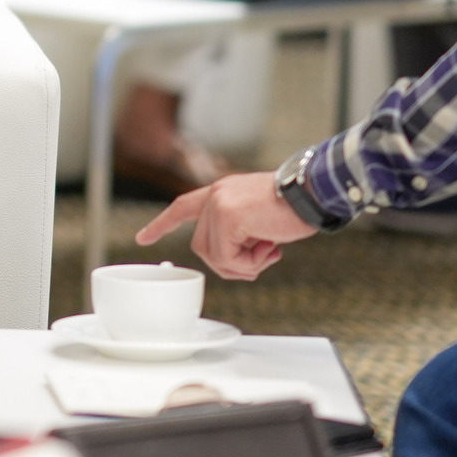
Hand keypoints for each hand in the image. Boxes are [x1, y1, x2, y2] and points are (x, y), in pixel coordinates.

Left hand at [134, 170, 315, 280]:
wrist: (313, 193)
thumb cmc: (295, 207)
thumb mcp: (258, 217)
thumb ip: (239, 230)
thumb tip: (232, 258)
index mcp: (221, 192)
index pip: (182, 207)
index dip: (162, 224)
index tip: (143, 238)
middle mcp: (215, 195)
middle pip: (203, 247)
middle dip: (231, 263)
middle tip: (261, 259)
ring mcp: (219, 204)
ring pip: (214, 256)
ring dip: (244, 265)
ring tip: (269, 251)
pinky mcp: (228, 216)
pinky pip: (228, 258)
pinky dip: (251, 264)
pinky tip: (270, 248)